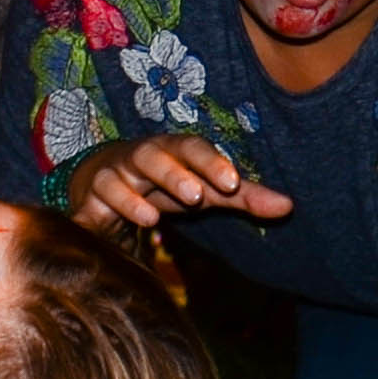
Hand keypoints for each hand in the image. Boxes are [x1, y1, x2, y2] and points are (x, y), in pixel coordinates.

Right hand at [61, 133, 294, 237]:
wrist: (107, 183)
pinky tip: (101, 230)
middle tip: (197, 196)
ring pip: (117, 178)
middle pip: (154, 157)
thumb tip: (288, 206)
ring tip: (152, 217)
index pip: (192, 148)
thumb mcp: (204, 189)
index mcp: (173, 151)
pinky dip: (94, 216)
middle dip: (174, 174)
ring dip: (132, 197)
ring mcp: (112, 177)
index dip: (210, 162)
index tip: (232, 182)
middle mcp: (141, 158)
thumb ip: (243, 196)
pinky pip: (89, 207)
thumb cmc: (167, 183)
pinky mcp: (89, 201)